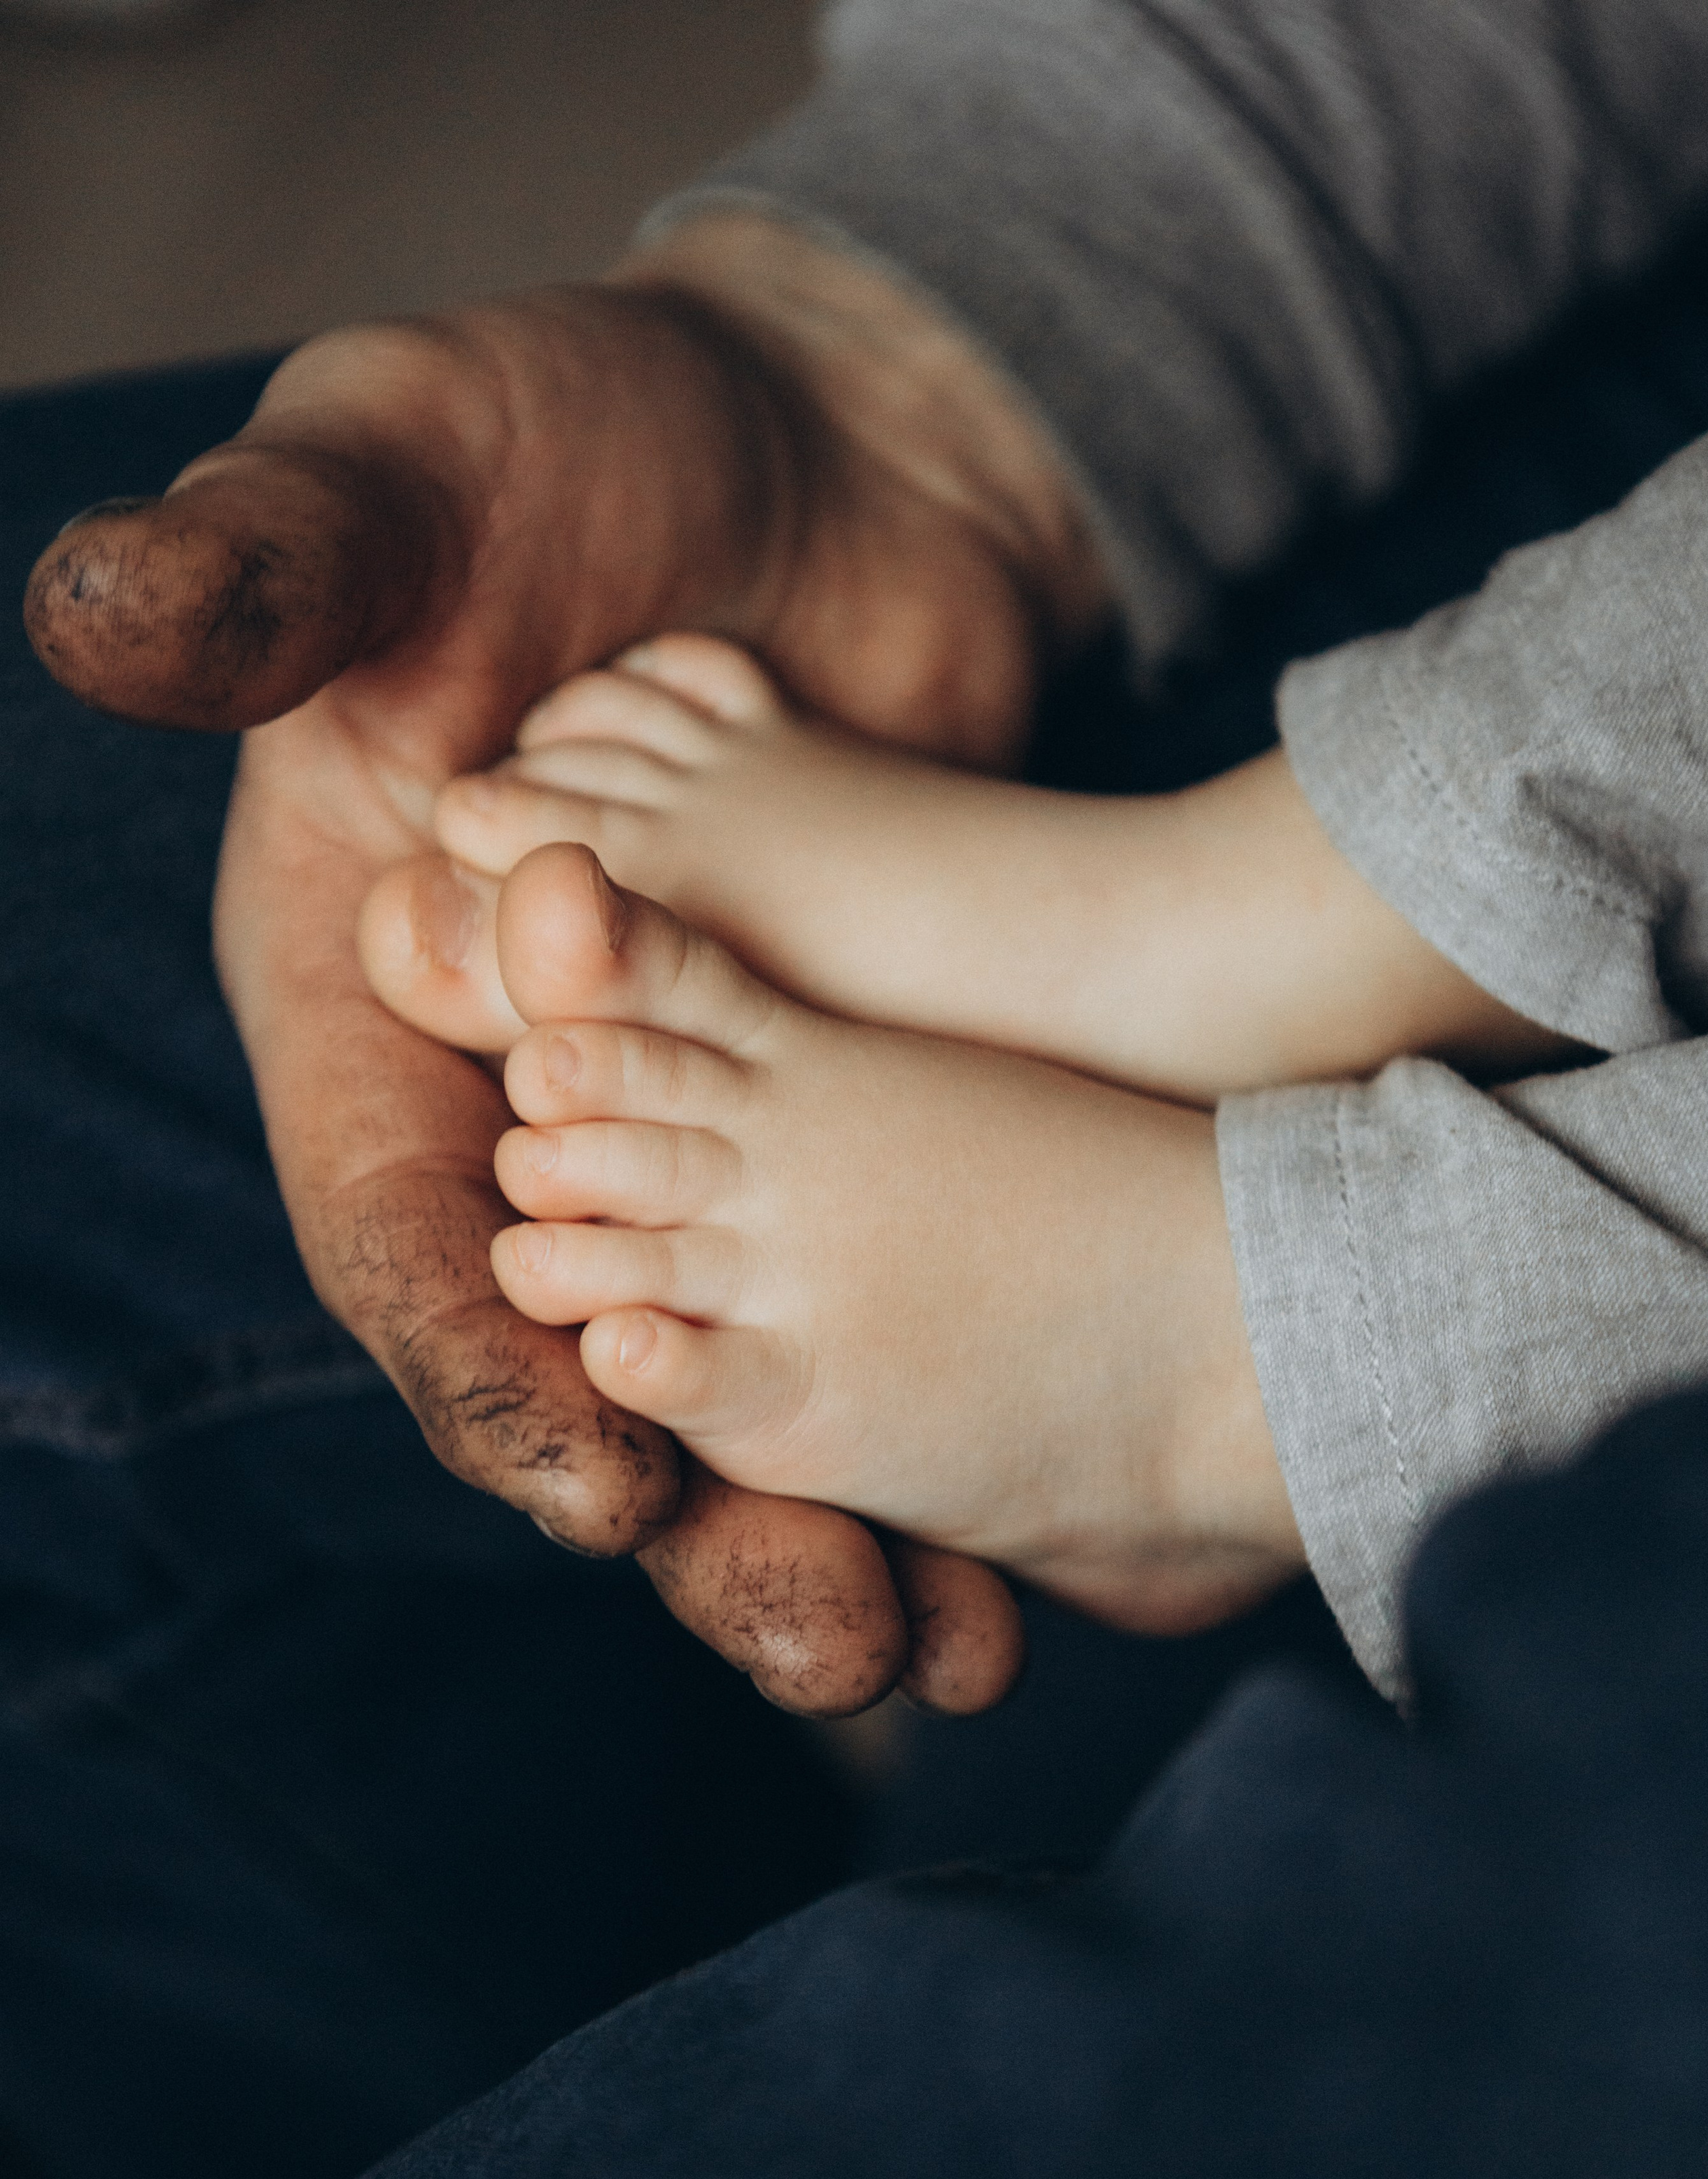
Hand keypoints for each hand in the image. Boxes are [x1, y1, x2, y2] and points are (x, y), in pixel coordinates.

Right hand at [23, 236, 1085, 1710]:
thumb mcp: (406, 459)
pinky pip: (873, 1296)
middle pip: (587, 1357)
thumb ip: (281, 560)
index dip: (483, 1362)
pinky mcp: (838, 1116)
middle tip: (821, 1636)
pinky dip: (942, 1420)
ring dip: (831, 1519)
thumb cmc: (560, 433)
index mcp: (377, 1006)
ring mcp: (700, 1124)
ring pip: (743, 1367)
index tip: (593, 1474)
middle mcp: (528, 1105)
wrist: (815, 450)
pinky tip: (1037, 1548)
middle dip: (697, 1511)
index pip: (401, 1228)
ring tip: (940, 1650)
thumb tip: (105, 612)